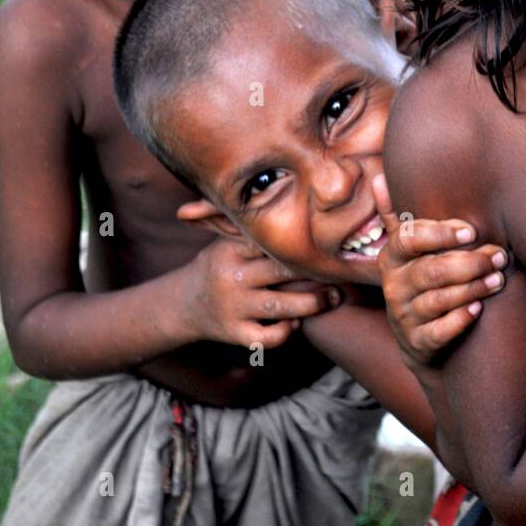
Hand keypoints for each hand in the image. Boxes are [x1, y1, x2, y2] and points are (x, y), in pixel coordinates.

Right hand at [182, 237, 339, 350]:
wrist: (184, 304)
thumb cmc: (219, 265)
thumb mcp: (225, 239)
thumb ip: (251, 223)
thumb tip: (282, 188)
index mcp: (231, 249)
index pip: (271, 243)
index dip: (302, 242)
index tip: (328, 241)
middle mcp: (231, 278)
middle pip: (282, 271)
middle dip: (315, 272)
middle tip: (341, 270)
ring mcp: (233, 308)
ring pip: (282, 307)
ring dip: (313, 303)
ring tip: (333, 297)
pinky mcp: (235, 335)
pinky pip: (269, 337)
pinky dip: (288, 331)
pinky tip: (296, 322)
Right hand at [372, 174, 506, 367]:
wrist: (420, 340)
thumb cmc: (421, 282)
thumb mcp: (406, 251)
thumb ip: (398, 218)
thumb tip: (380, 179)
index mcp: (392, 257)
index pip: (409, 240)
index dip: (439, 234)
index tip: (470, 231)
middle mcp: (394, 286)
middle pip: (431, 270)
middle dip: (468, 262)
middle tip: (498, 256)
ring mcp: (404, 317)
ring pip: (438, 300)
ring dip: (472, 288)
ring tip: (497, 279)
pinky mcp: (418, 343)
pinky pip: (438, 332)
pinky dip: (459, 320)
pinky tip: (478, 310)